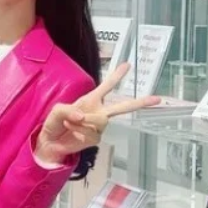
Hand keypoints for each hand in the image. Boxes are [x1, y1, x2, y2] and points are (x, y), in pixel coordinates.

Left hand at [36, 63, 160, 164]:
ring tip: (69, 123)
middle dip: (139, 103)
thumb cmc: (54, 123)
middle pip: (122, 106)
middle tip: (157, 99)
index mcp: (91, 100)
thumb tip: (84, 117)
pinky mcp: (96, 138)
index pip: (107, 86)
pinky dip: (79, 132)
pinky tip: (73, 133)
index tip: (128, 65)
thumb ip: (68, 110)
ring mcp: (99, 126)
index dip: (117, 76)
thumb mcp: (57, 111)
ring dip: (82, 122)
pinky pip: (91, 133)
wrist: (50, 143)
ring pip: (99, 121)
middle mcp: (98, 111)